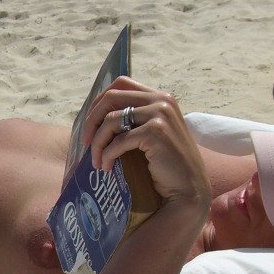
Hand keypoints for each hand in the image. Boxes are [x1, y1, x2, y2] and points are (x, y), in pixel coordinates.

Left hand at [81, 77, 210, 213]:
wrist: (188, 189)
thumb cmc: (167, 165)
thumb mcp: (152, 132)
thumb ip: (135, 118)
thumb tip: (96, 115)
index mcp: (160, 96)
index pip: (121, 84)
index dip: (99, 101)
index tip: (90, 123)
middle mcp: (162, 100)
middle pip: (111, 97)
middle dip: (91, 120)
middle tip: (84, 141)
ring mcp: (160, 114)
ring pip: (111, 120)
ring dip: (97, 142)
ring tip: (96, 161)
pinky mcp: (156, 132)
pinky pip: (119, 141)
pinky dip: (107, 155)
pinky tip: (106, 167)